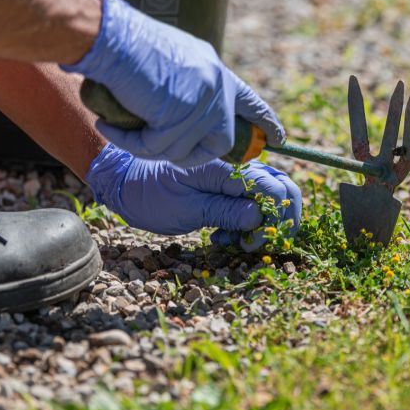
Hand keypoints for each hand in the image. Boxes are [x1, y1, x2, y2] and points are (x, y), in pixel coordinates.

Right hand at [63, 0, 284, 168]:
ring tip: (123, 127)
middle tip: (166, 150)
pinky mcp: (178, 119)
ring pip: (182, 151)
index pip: (249, 102)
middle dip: (194, 155)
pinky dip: (128, 141)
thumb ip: (189, 86)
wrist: (112, 36)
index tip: (278, 138)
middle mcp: (216, 88)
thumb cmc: (129, 43)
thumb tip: (188, 116)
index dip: (264, 121)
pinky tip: (109, 126)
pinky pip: (154, 149)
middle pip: (220, 142)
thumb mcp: (173, 61)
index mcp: (216, 72)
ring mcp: (201, 104)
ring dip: (149, 145)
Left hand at [85, 144, 300, 251]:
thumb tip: (259, 217)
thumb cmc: (150, 196)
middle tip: (253, 244)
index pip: (272, 187)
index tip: (253, 243)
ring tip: (235, 240)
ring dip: (263, 222)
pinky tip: (225, 233)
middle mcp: (237, 165)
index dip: (274, 218)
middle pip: (283, 187)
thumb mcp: (185, 209)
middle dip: (278, 221)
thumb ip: (224, 211)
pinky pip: (255, 198)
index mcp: (226, 167)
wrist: (127, 182)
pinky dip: (250, 220)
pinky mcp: (230, 182)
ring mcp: (236, 172)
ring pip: (273, 194)